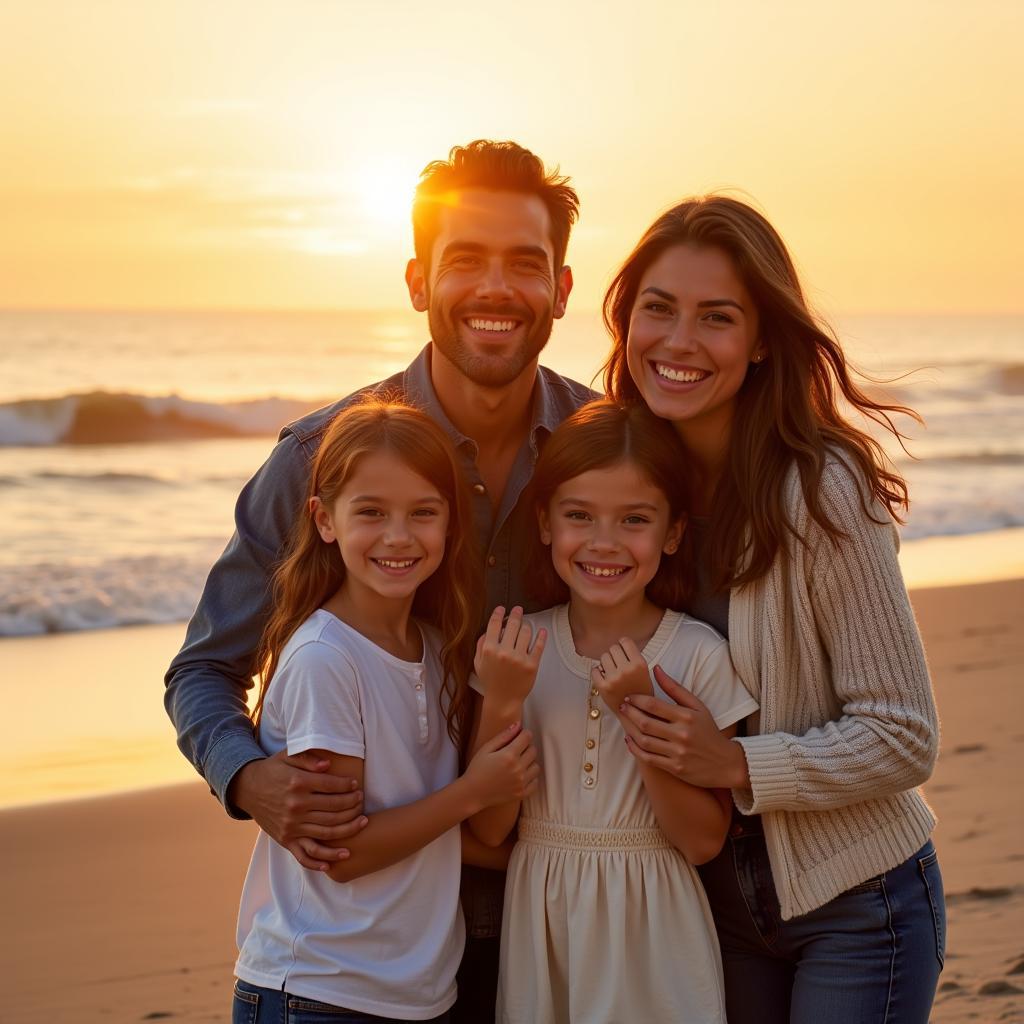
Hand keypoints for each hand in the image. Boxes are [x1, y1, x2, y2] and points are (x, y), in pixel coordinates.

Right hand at [229, 750, 368, 869]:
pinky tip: (334, 862)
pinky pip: (304, 855)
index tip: (356, 785)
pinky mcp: (285, 840)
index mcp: (298, 783)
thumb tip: (328, 765)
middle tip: (362, 801)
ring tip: (363, 824)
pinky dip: (319, 861)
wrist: (246, 789)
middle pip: (334, 809)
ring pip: (327, 832)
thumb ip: (308, 758)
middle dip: (353, 805)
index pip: (332, 786)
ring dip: (348, 830)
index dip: (348, 785)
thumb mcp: (287, 756)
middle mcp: (296, 806)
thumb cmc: (272, 770)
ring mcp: (291, 826)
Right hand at [464, 722, 539, 808]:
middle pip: (533, 750)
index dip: (524, 733)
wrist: (472, 793)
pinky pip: (535, 781)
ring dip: (529, 762)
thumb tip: (518, 725)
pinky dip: (530, 777)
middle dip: (526, 747)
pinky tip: (520, 775)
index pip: (527, 737)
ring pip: (536, 766)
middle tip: (515, 750)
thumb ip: (504, 736)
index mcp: (509, 755)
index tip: (519, 736)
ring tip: (517, 764)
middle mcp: (518, 768)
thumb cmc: (477, 769)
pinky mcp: (522, 793)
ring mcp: (521, 782)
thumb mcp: (486, 749)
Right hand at [474, 605, 545, 705]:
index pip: (494, 624)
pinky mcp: (532, 665)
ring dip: (526, 625)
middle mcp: (504, 652)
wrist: (503, 700)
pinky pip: (539, 646)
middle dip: (516, 614)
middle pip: (512, 625)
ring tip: (525, 625)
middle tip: (518, 609)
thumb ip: (481, 645)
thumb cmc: (490, 681)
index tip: (502, 608)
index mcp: (489, 650)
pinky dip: (541, 636)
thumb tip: (488, 630)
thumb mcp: (478, 663)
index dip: (499, 613)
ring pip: (526, 632)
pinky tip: (542, 631)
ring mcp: (519, 658)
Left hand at [591, 637, 653, 712]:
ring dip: (606, 663)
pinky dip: (598, 672)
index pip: (625, 641)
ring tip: (613, 672)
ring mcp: (614, 679)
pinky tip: (605, 677)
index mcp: (639, 664)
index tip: (622, 649)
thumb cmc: (641, 692)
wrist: (637, 714)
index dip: (623, 644)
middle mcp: (626, 670)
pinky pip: (594, 670)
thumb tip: (620, 642)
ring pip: (603, 657)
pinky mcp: (603, 687)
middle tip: (618, 664)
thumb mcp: (645, 672)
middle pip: (613, 648)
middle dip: (615, 655)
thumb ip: (634, 657)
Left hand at [617, 665, 749, 788]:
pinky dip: (635, 749)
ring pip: (644, 741)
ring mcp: (678, 753)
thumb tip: (656, 668)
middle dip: (629, 713)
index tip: (628, 697)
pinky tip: (629, 740)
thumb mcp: (697, 706)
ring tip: (624, 721)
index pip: (654, 705)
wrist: (726, 763)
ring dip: (629, 730)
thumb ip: (675, 688)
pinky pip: (648, 758)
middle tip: (621, 707)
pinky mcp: (675, 768)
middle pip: (645, 722)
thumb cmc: (709, 731)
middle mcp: (682, 735)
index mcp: (687, 717)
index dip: (636, 700)